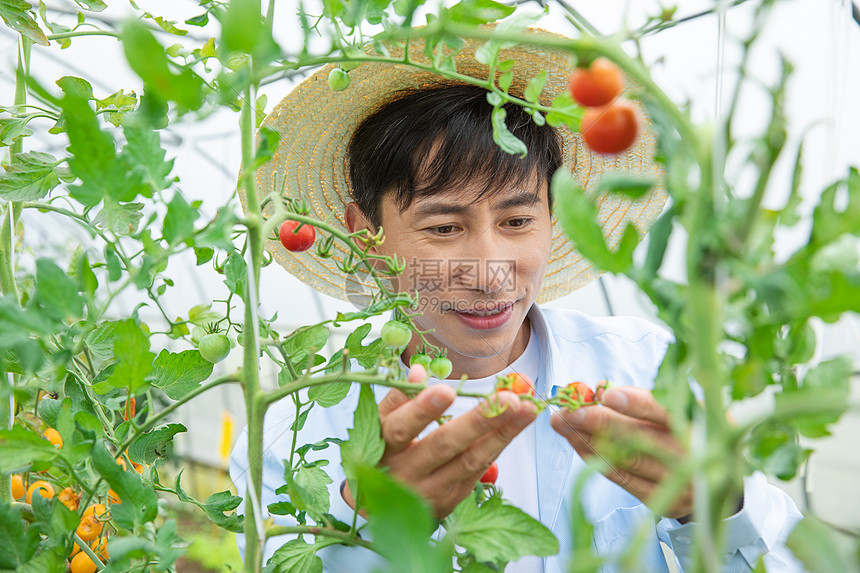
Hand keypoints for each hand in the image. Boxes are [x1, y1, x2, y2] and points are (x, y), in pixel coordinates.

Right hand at [342, 365, 537, 518]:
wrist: (377, 510)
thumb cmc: (379, 453)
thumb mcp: (376, 426)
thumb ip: (398, 399)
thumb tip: (419, 370)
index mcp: (381, 449)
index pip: (401, 429)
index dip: (422, 410)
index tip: (447, 391)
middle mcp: (406, 474)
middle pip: (444, 446)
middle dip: (479, 421)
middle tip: (508, 399)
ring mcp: (431, 490)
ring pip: (470, 461)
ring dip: (502, 433)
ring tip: (525, 409)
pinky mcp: (451, 498)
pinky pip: (479, 469)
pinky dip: (499, 445)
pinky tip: (517, 425)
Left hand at [550, 386, 692, 518]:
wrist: (720, 475)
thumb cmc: (690, 429)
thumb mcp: (681, 407)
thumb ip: (643, 398)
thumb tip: (599, 390)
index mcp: (700, 424)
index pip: (665, 412)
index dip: (635, 403)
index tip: (605, 394)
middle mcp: (692, 456)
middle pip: (641, 439)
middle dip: (600, 422)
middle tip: (568, 411)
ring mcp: (679, 482)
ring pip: (627, 460)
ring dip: (589, 441)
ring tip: (563, 425)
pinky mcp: (664, 501)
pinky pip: (623, 479)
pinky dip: (597, 460)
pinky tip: (577, 443)